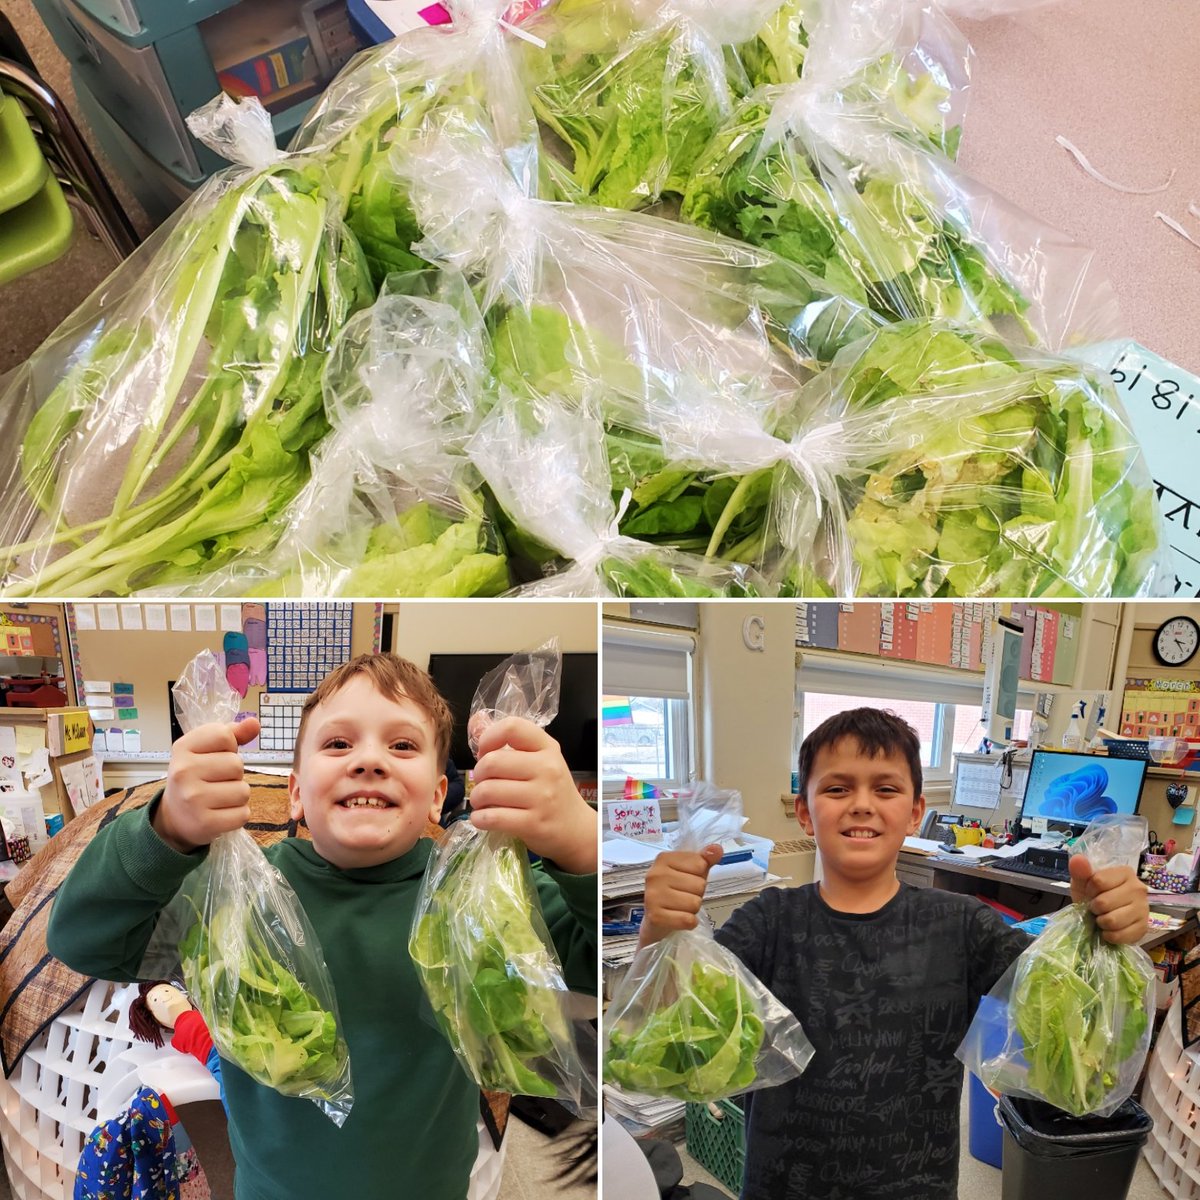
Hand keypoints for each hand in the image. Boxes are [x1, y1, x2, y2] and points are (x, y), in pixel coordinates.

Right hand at [154, 718, 260, 852]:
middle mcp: (183, 772)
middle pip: (236, 764)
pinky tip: (220, 813)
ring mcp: (193, 799)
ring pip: (243, 790)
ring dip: (237, 795)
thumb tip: (254, 723)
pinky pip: (243, 814)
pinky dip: (237, 814)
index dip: (229, 746)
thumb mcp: (206, 750)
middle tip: (216, 781)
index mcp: (183, 748)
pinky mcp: (205, 823)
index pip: (225, 735)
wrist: (174, 817)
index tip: (216, 756)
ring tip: (219, 797)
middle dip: (234, 774)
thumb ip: (232, 734)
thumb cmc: (195, 777)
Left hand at [469, 717, 596, 874]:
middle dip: (477, 774)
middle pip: (492, 762)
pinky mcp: (534, 824)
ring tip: (482, 802)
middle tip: (483, 783)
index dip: (488, 738)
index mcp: (547, 747)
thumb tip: (475, 721)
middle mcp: (547, 769)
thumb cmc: (551, 790)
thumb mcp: (539, 760)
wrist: (575, 828)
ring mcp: (542, 797)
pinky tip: (483, 817)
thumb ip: (509, 743)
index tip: (485, 753)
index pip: (512, 727)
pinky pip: (492, 817)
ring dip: (476, 798)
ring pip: (488, 791)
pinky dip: (479, 818)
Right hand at [639, 844, 724, 947]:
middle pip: (699, 884)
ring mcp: (653, 895)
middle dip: (696, 894)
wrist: (656, 918)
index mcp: (664, 858)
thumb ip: (705, 859)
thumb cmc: (675, 890)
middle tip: (683, 896)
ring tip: (680, 907)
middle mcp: (656, 874)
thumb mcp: (692, 872)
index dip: (699, 875)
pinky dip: (690, 922)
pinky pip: (687, 920)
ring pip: (695, 903)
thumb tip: (717, 849)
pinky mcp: (655, 916)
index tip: (687, 880)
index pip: (700, 864)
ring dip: (693, 909)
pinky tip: (680, 918)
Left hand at [1069, 857, 1149, 944]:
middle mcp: (1139, 889)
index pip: (1098, 881)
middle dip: (1094, 908)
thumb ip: (1080, 871)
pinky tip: (1110, 929)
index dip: (1089, 890)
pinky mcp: (1144, 928)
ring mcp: (1144, 909)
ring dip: (1101, 922)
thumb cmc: (1094, 895)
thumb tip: (1078, 859)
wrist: (1106, 915)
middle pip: (1104, 902)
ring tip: (1103, 918)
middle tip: (1096, 908)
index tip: (1091, 893)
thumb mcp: (1083, 882)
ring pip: (1113, 921)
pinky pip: (1120, 936)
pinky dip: (1110, 935)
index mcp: (1125, 872)